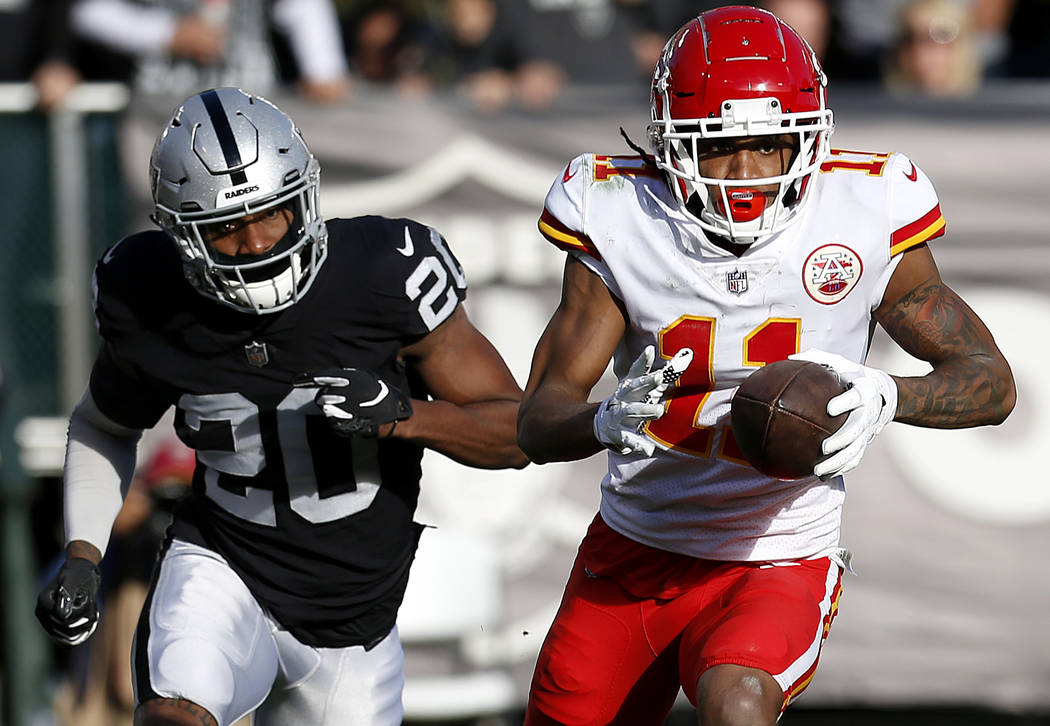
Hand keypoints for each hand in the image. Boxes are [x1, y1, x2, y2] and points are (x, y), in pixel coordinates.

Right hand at [35, 557, 100, 645]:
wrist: (80, 573)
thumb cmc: (78, 573)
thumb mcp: (74, 580)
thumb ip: (68, 594)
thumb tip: (63, 615)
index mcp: (44, 601)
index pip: (63, 618)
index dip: (80, 611)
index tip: (87, 598)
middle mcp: (43, 613)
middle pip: (67, 628)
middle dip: (84, 617)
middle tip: (92, 603)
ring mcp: (49, 621)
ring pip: (70, 635)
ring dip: (86, 624)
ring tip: (92, 609)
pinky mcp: (57, 626)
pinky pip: (70, 639)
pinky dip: (84, 630)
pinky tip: (91, 618)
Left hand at [293, 368, 411, 437]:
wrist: (394, 416)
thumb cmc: (381, 395)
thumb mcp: (366, 378)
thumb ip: (346, 377)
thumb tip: (326, 377)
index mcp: (350, 379)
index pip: (321, 377)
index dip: (306, 379)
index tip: (295, 381)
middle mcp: (344, 393)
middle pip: (321, 395)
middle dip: (326, 398)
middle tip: (338, 400)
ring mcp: (343, 410)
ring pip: (326, 409)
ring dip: (333, 409)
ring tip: (348, 410)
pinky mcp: (343, 425)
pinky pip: (333, 422)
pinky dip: (339, 420)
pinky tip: (351, 419)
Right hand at [593, 346, 692, 455]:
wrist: (603, 425)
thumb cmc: (631, 401)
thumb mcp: (642, 387)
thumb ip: (664, 374)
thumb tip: (687, 354)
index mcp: (629, 386)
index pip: (637, 371)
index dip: (643, 361)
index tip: (650, 350)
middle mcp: (623, 398)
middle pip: (634, 387)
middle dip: (646, 382)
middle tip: (660, 377)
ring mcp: (619, 416)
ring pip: (631, 411)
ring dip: (645, 410)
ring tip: (660, 411)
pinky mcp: (619, 434)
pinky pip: (629, 439)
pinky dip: (639, 444)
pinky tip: (649, 449)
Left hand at [789, 350, 897, 478]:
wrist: (884, 393)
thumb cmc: (852, 375)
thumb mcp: (839, 362)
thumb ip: (817, 357)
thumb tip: (788, 356)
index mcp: (865, 390)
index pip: (858, 397)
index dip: (846, 403)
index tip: (830, 409)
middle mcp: (870, 412)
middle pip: (859, 429)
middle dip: (843, 440)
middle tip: (824, 447)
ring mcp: (869, 430)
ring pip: (857, 450)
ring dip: (839, 462)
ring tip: (818, 470)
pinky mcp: (866, 442)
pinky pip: (854, 459)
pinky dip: (840, 469)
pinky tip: (821, 477)